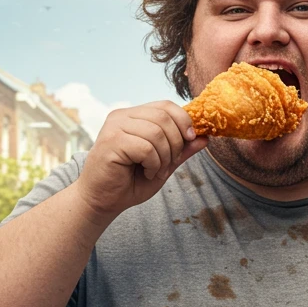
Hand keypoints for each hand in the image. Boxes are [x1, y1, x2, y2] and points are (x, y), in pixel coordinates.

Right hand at [74, 101, 208, 224]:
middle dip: (176, 143)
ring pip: (156, 132)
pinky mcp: (110, 141)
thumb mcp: (163, 164)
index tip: (190, 139)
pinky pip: (146, 148)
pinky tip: (146, 173)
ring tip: (155, 171)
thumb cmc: (130, 182)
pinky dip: (153, 164)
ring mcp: (114, 127)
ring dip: (164, 157)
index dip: (184, 120)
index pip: (166, 105)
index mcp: (134, 116)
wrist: (102, 200)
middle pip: (164, 117)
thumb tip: (205, 138)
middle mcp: (122, 116)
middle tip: (168, 163)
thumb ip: (181, 150)